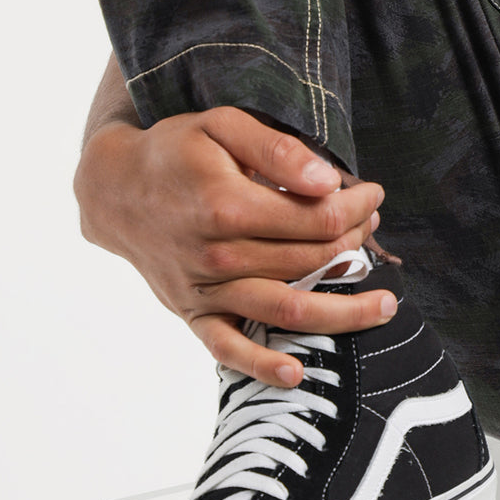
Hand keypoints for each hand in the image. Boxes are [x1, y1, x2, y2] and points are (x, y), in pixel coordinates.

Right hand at [74, 106, 391, 387]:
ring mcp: (204, 290)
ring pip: (286, 311)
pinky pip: (228, 349)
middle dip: (354, 244)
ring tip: (384, 306)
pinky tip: (298, 374)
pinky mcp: (191, 313)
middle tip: (374, 225)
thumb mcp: (224, 125)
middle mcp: (218, 256)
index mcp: (230, 206)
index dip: (357, 207)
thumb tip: (328, 181)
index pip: (318, 218)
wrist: (115, 188)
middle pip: (310, 261)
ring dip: (341, 313)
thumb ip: (278, 149)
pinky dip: (261, 367)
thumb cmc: (176, 150)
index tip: (373, 193)